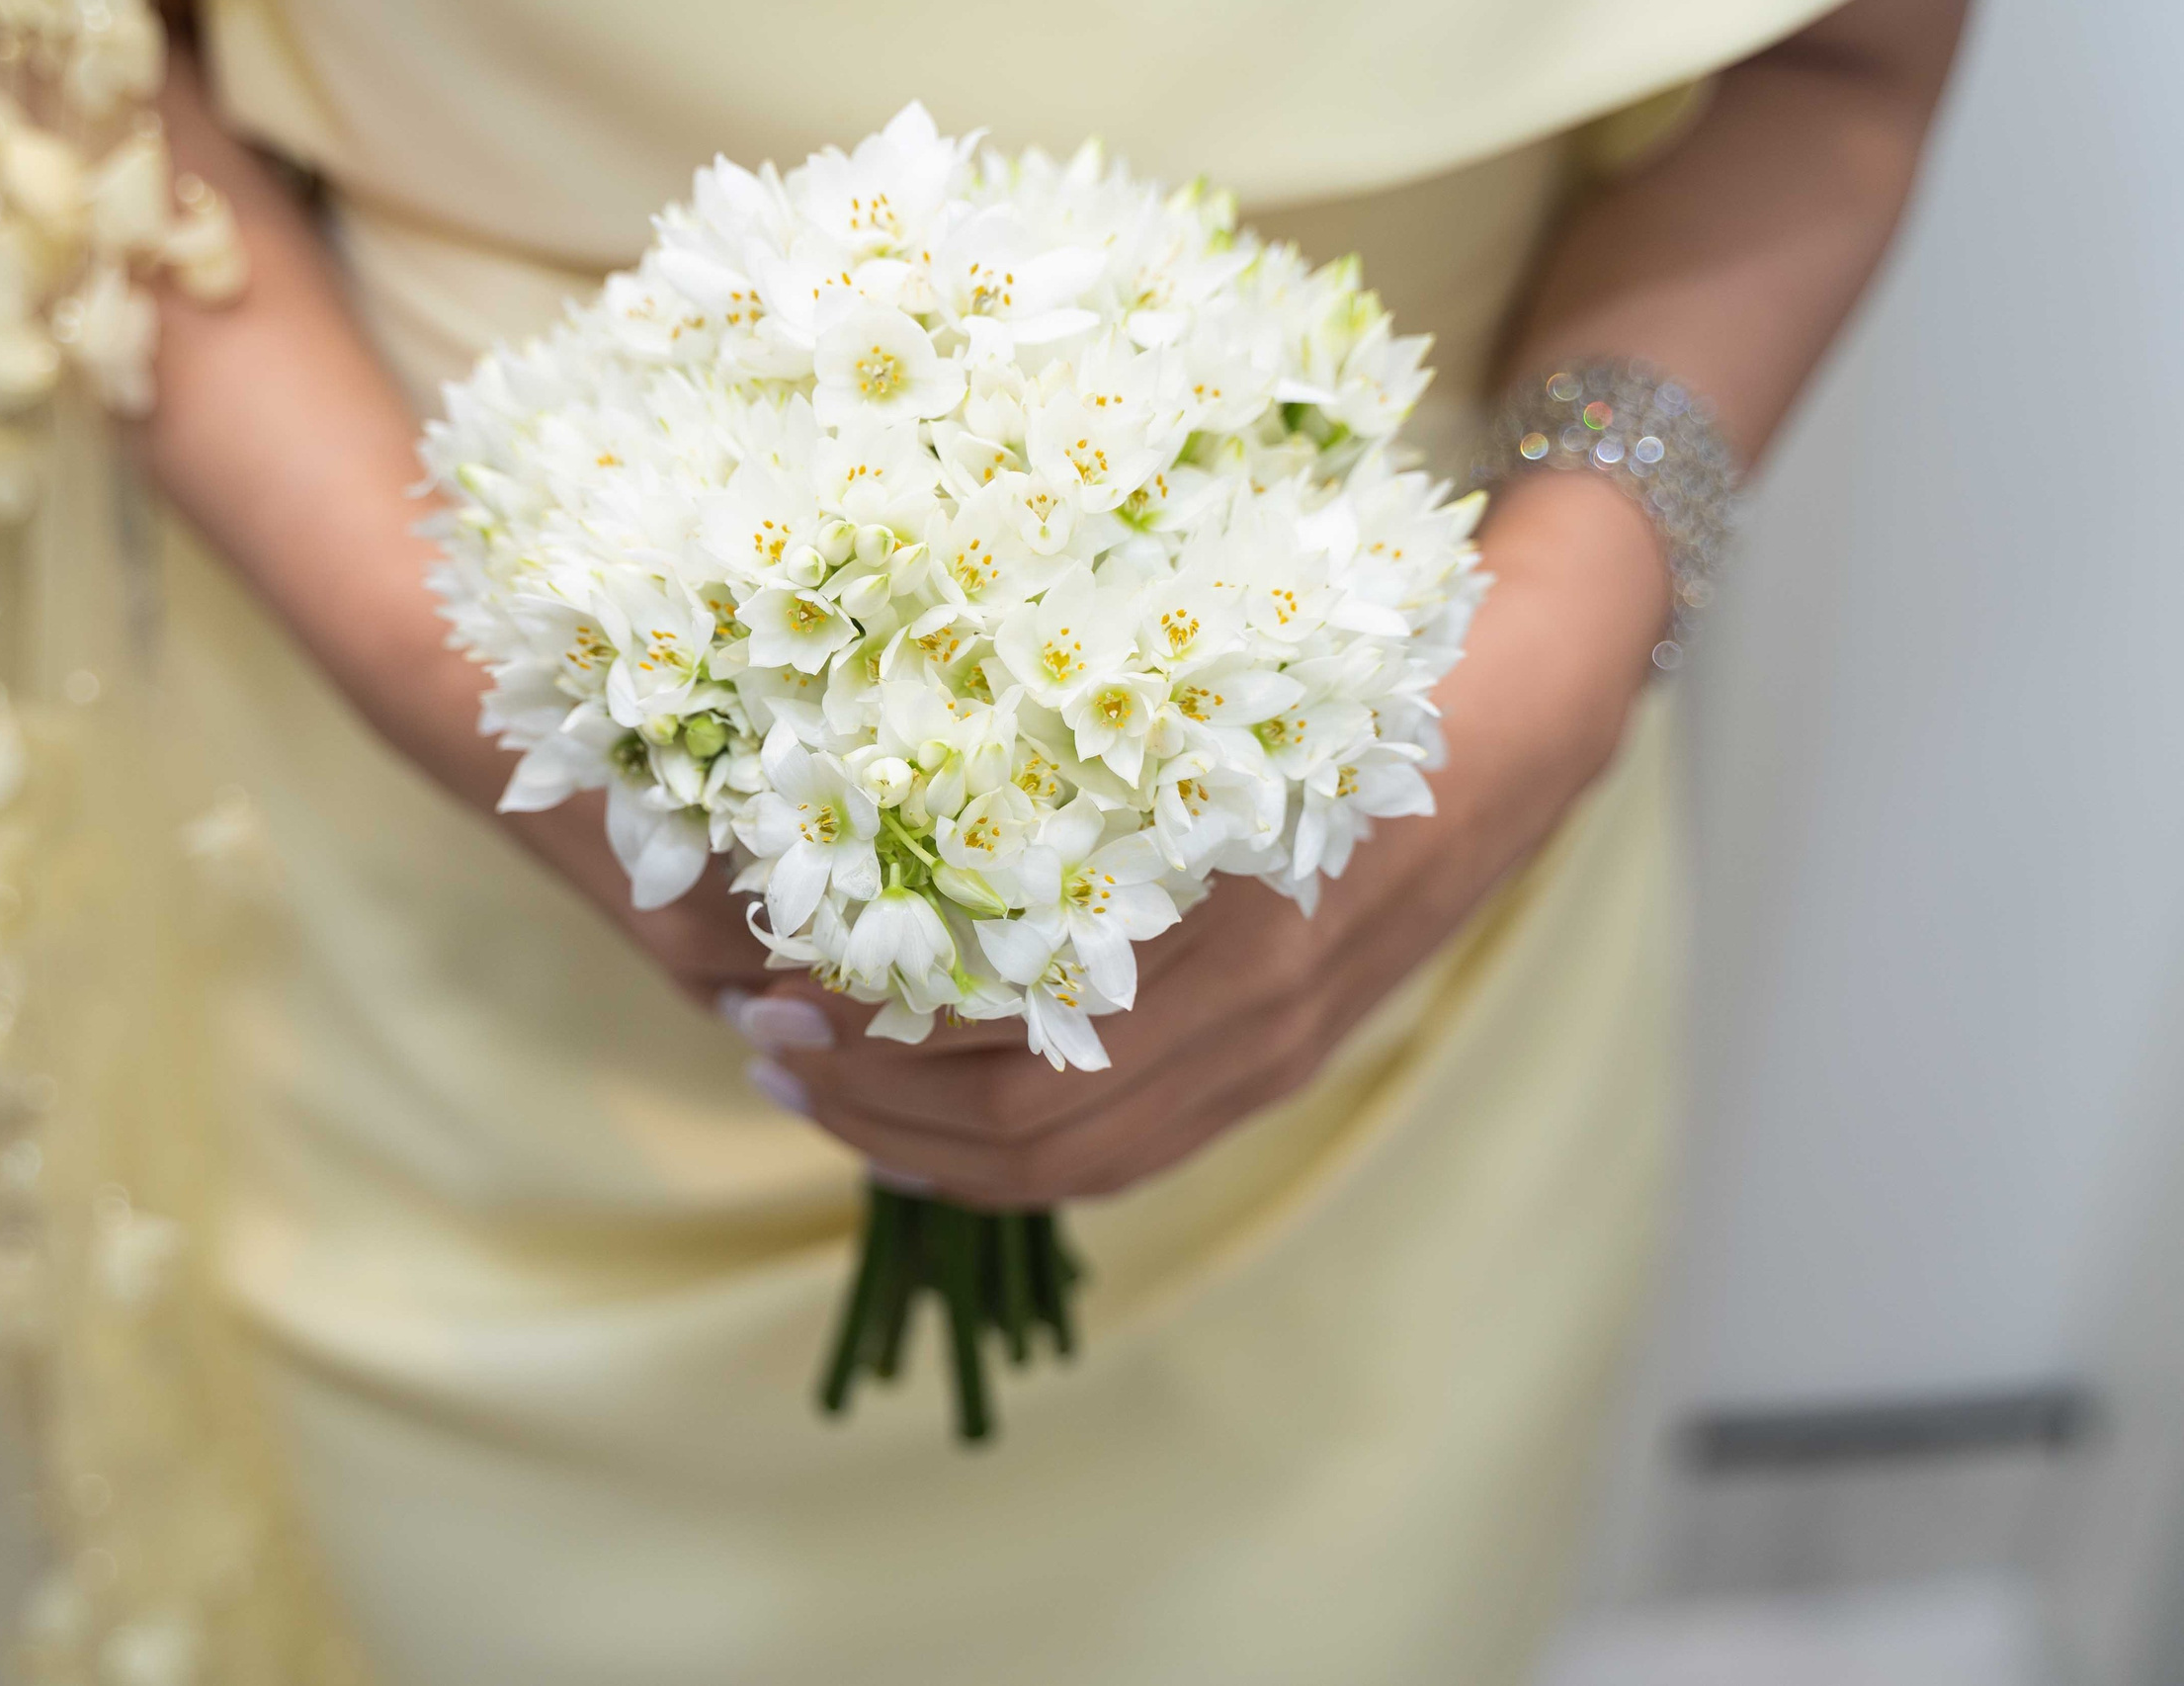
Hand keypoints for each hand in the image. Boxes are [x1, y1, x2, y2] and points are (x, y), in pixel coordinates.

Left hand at [726, 472, 1673, 1206]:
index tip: (770, 985)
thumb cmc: (1359, 667)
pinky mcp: (1284, 1063)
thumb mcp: (1217, 686)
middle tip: (761, 1038)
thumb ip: (1080, 753)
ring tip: (817, 1083)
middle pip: (1033, 1138)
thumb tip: (878, 781)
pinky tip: (934, 1113)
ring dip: (927, 1140)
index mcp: (1231, 925)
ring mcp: (1280, 1055)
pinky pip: (1131, 1147)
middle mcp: (1259, 1018)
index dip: (877, 1047)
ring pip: (1076, 1163)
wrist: (1528, 713)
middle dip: (873, 1102)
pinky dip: (1013, 1152)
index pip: (1019, 1060)